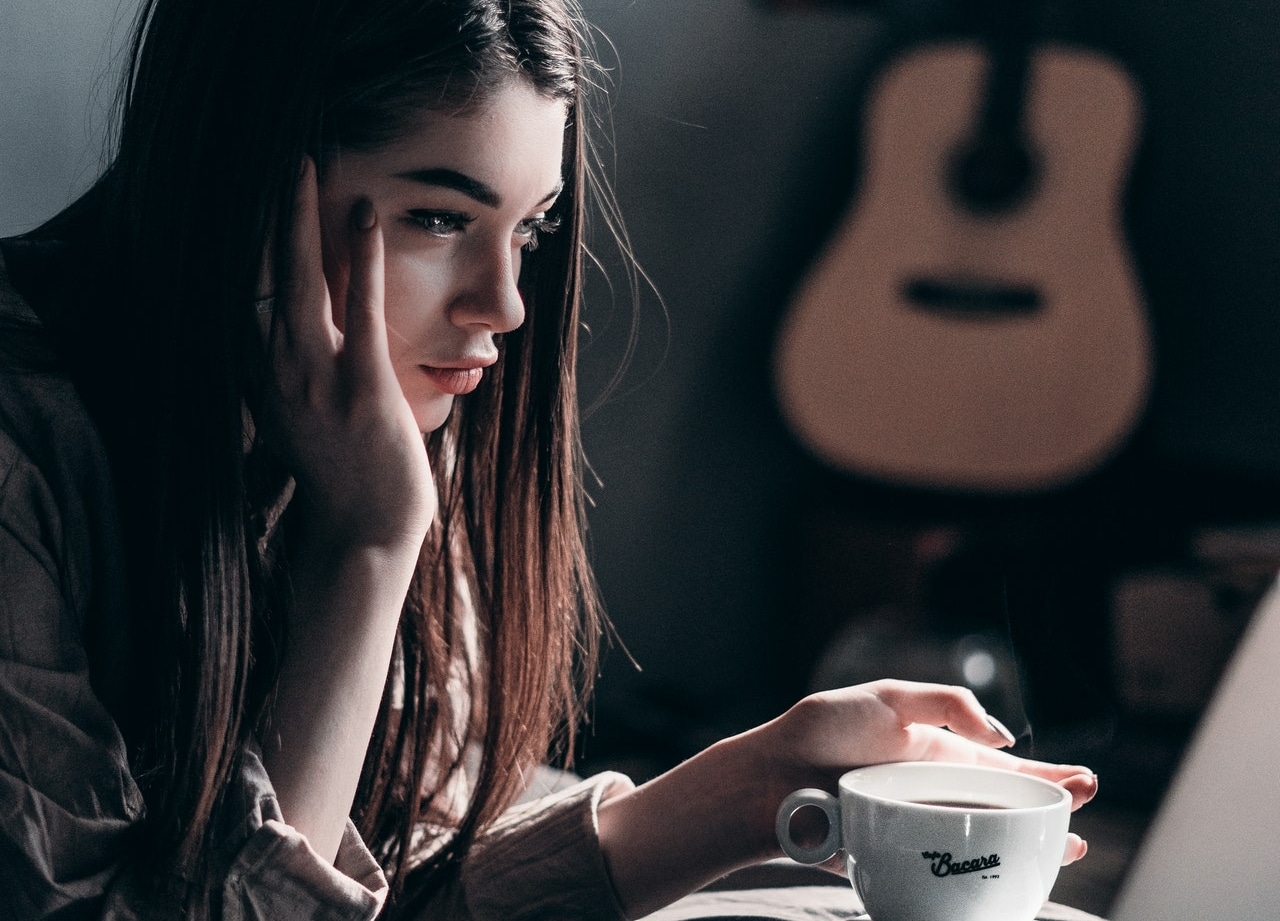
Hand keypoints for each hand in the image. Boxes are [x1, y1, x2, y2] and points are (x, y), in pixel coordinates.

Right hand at [260, 158, 433, 549]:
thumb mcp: (303, 419)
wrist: (364, 534)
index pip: (240, 294)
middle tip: (273, 156)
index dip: (238, 242)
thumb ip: (293, 375)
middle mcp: (276, 372)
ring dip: (300, 217)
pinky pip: (358, 310)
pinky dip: (361, 260)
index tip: (241, 195)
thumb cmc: (342, 477)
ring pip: (300, 280)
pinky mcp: (360, 386)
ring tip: (304, 163)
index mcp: (260, 378)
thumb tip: (295, 339)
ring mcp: (316, 378)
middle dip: (264, 212)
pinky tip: (365, 217)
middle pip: (259, 274)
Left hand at [759, 679, 1096, 866]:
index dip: (1042, 774)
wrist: (768, 777)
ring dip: (1025, 848)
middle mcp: (931, 793)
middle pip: (1002, 808)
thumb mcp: (888, 697)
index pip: (999, 767)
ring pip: (982, 844)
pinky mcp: (897, 859)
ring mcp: (916, 828)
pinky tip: (1007, 884)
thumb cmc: (821, 730)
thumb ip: (946, 704)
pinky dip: (979, 879)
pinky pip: (946, 873)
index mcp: (933, 753)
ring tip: (1065, 850)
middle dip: (1047, 811)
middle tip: (1086, 814)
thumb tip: (1002, 738)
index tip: (1084, 783)